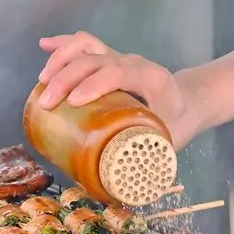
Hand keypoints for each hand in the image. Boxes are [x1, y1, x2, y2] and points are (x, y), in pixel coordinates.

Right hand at [36, 32, 201, 148]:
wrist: (190, 102)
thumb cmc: (178, 122)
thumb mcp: (169, 139)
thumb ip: (146, 157)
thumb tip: (116, 188)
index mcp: (152, 79)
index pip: (120, 73)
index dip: (95, 84)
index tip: (74, 102)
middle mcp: (134, 63)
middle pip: (96, 59)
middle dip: (67, 77)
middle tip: (47, 102)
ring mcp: (120, 57)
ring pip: (88, 47)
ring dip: (61, 60)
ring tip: (43, 82)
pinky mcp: (111, 58)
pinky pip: (86, 45)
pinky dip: (64, 45)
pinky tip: (45, 46)